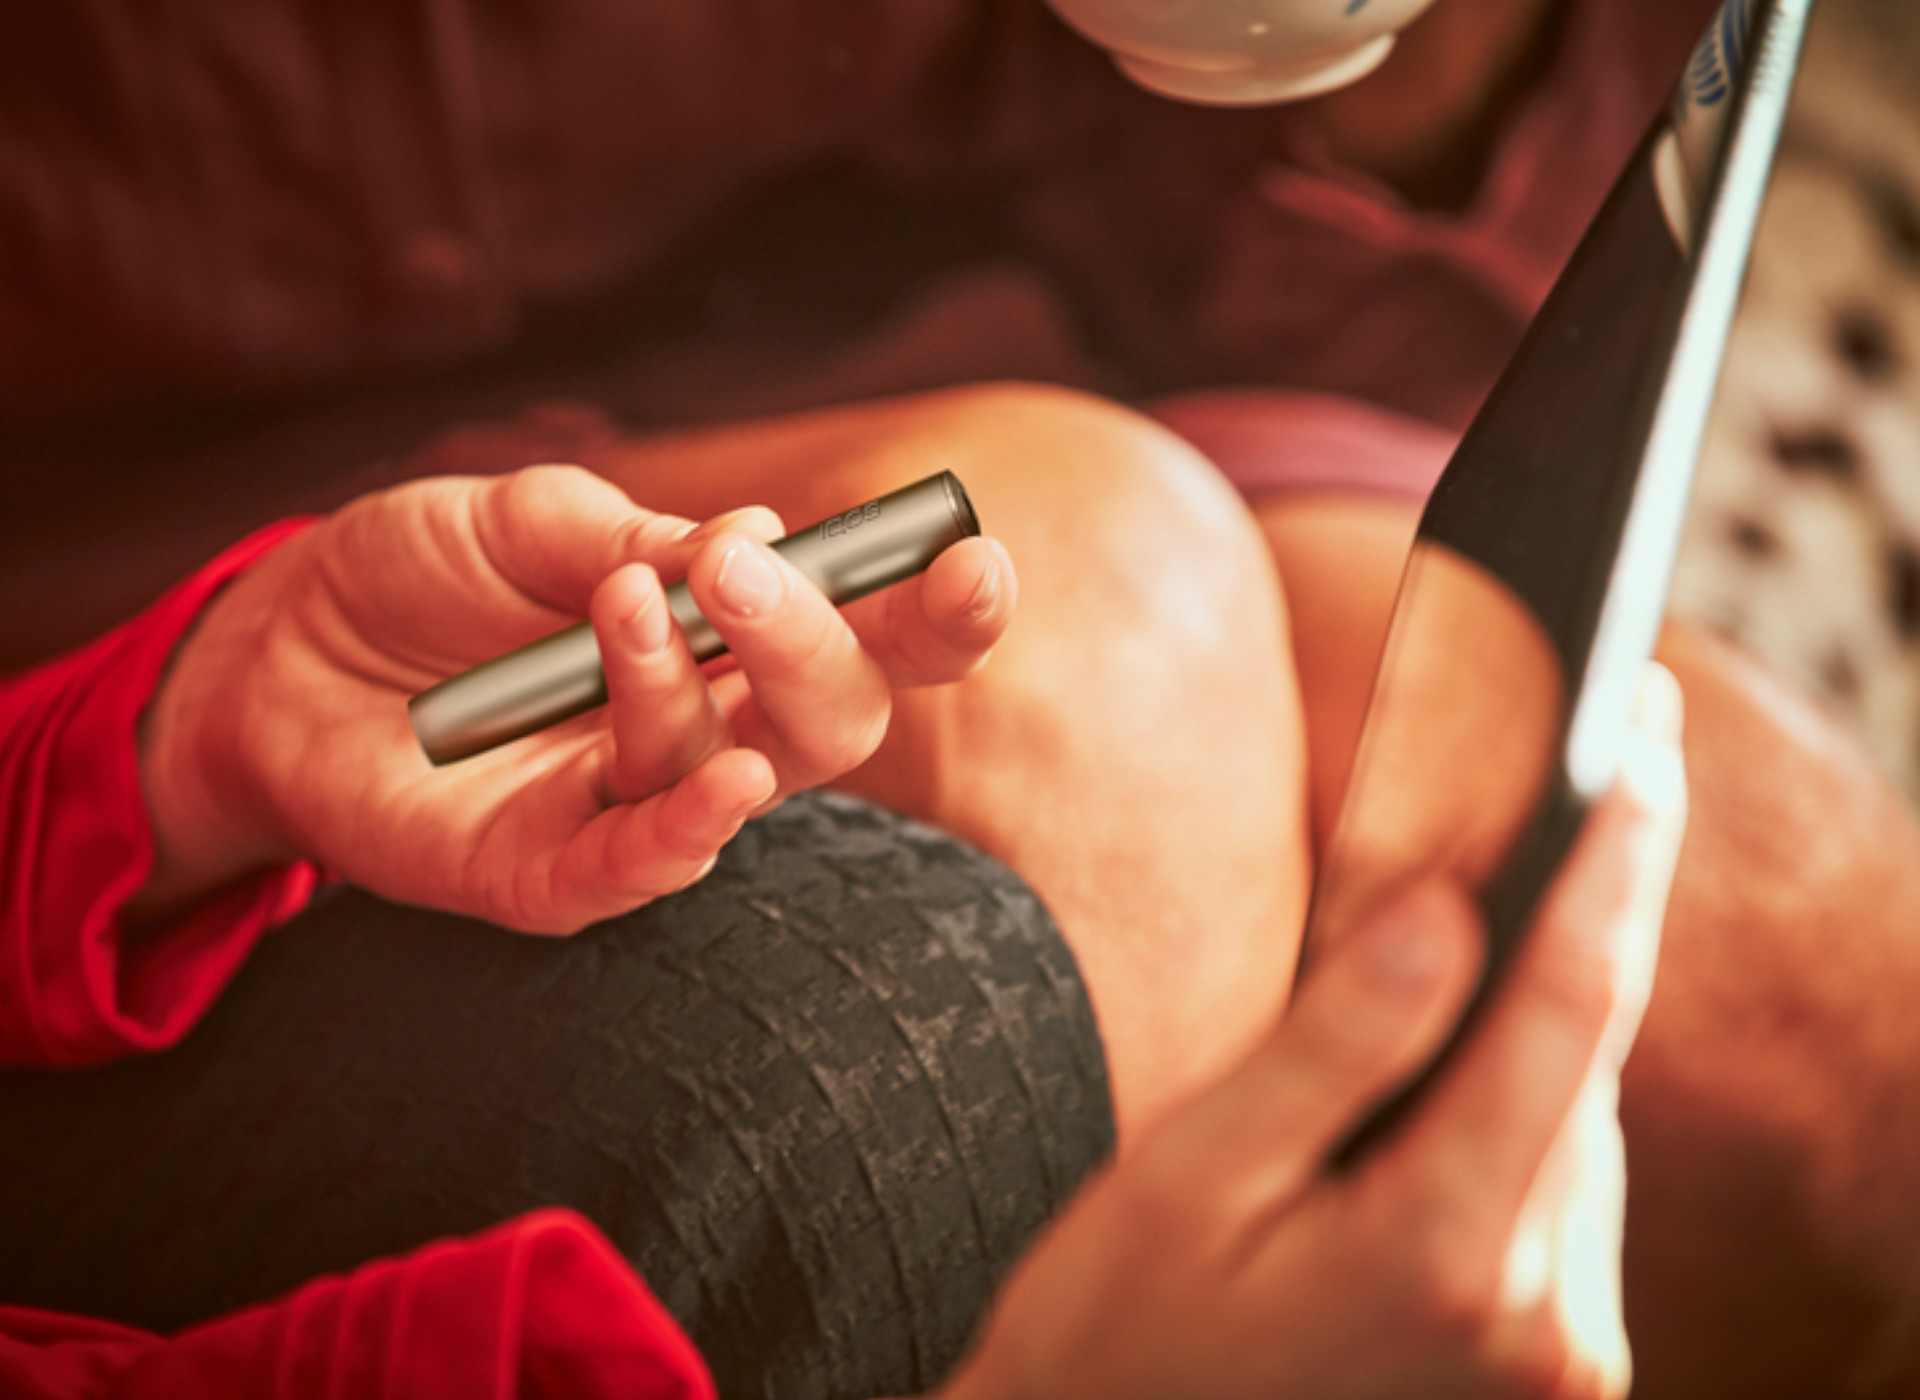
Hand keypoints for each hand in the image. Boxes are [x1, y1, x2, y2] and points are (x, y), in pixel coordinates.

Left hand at [133, 464, 1013, 931]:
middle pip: (833, 722)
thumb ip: (637, 536)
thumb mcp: (529, 517)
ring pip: (734, 778)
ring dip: (689, 685)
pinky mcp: (538, 871)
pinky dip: (684, 834)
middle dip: (825, 645)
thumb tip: (761, 540)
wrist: (273, 643)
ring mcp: (627, 806)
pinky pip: (632, 874)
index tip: (975, 559)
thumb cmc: (422, 571)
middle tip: (748, 570)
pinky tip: (721, 784)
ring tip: (618, 597)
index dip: (936, 612)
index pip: (869, 637)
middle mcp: (708, 730)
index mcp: (731, 638)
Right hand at [939, 669, 1685, 1399]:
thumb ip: (1335, 1040)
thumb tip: (1448, 903)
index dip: (1615, 865)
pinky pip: (1566, 1191)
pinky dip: (1531, 1106)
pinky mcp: (1551, 1369)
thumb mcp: (1193, 1172)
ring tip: (1488, 930)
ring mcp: (1557, 1359)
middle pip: (1594, 1062)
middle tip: (1590, 779)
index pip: (1569, 1013)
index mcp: (1444, 1253)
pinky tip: (1464, 1069)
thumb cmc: (1121, 1327)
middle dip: (1591, 916)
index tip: (1646, 744)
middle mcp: (1540, 1320)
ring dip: (1547, 1019)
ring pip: (1585, 1124)